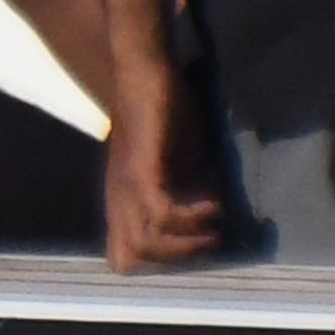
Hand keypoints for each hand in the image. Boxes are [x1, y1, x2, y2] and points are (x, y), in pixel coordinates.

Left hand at [101, 102, 230, 271]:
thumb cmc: (164, 114)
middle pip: (128, 257)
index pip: (120, 255)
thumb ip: (190, 193)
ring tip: (215, 229)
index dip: (155, 263)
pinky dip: (189, 216)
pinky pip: (158, 211)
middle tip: (211, 243)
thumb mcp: (181, 165)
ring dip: (185, 243)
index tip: (192, 250)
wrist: (148, 71)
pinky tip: (213, 204)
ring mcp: (126, 183)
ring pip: (141, 241)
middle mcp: (118, 196)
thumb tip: (215, 222)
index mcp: (124, 198)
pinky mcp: (141, 167)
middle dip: (175, 259)